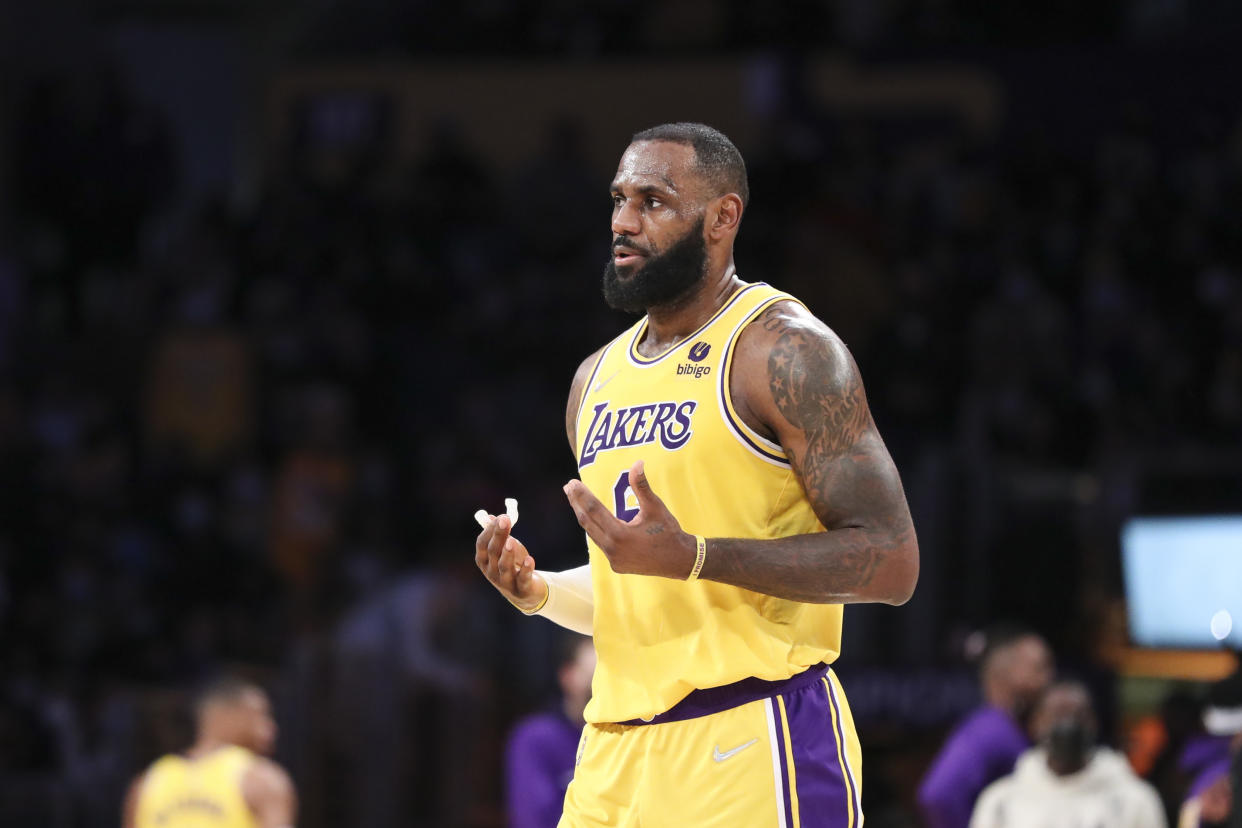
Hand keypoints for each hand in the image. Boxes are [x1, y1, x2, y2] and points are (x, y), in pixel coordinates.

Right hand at [474, 514, 546, 611]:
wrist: (526, 593)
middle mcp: (491, 572)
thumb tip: (489, 517)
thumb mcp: (505, 548)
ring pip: (504, 567)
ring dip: (507, 553)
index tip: (501, 516)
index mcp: (484, 560)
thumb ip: (498, 534)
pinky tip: (529, 559)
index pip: (482, 543)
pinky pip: (523, 579)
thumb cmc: (513, 566)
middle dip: (499, 535)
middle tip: (505, 520)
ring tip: (511, 541)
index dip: (490, 529)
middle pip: (493, 552)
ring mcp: (505, 582)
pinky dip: (526, 569)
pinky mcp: (521, 589)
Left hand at [563, 460, 695, 578]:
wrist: (680, 561)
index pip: (594, 510)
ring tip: (576, 500)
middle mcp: (613, 550)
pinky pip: (601, 543)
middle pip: (588, 522)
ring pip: (593, 534)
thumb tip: (637, 463)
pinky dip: (595, 529)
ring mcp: (613, 560)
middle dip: (576, 503)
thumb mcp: (655, 507)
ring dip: (584, 516)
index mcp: (620, 535)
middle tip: (568, 487)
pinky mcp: (616, 565)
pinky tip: (592, 519)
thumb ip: (641, 486)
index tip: (572, 482)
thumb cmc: (669, 532)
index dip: (581, 495)